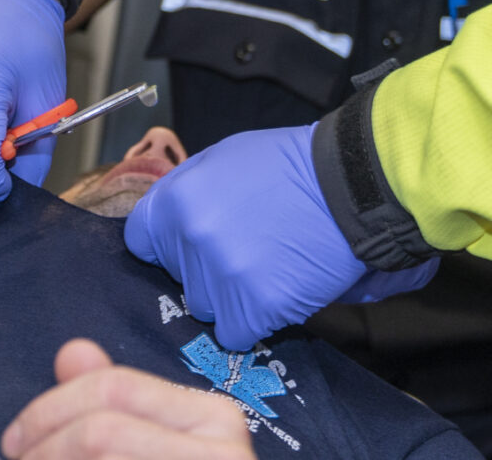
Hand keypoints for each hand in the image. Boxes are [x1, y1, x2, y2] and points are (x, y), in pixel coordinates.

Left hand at [0, 339, 250, 459]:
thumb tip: (74, 353)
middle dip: (44, 449)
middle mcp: (220, 454)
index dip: (49, 411)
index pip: (114, 389)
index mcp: (213, 420)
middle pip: (100, 430)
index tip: (18, 440)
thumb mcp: (155, 446)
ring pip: (98, 459)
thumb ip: (117, 406)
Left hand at [122, 126, 437, 349]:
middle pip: (179, 277)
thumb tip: (165, 223)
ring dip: (230, 297)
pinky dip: (255, 321)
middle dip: (205, 270)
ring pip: (206, 307)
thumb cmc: (291, 167)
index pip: (141, 241)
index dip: (166, 245)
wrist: (350, 188)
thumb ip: (187, 193)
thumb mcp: (223, 159)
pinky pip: (235, 332)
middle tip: (246, 248)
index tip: (187, 246)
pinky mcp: (253, 308)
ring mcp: (220, 276)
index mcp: (175, 200)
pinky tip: (277, 291)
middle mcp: (190, 239)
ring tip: (267, 267)